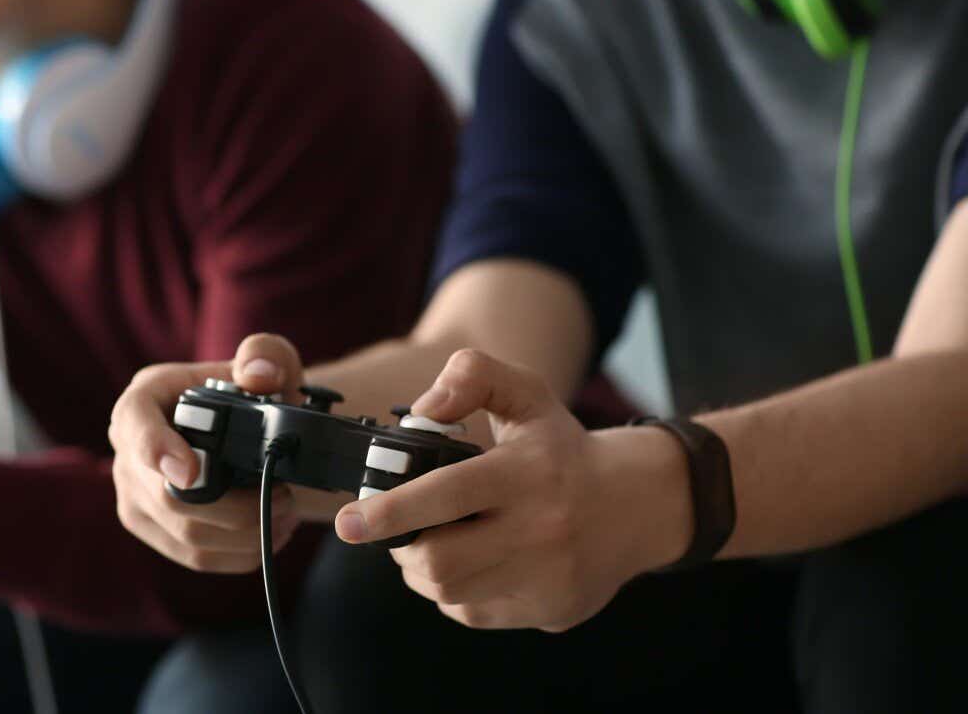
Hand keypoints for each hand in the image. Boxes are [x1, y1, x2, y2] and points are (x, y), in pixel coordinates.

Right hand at [107, 334, 311, 572]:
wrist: (247, 433)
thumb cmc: (251, 392)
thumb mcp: (267, 361)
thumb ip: (266, 354)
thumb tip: (258, 376)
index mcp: (145, 399)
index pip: (134, 423)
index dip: (155, 448)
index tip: (189, 471)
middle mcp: (127, 450)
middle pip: (167, 496)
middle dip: (234, 507)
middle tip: (285, 497)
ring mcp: (134, 496)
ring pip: (185, 535)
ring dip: (245, 535)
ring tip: (286, 514)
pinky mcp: (153, 530)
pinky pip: (194, 557)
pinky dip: (239, 554)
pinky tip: (270, 534)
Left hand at [332, 349, 689, 631]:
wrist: (638, 505)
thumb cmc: (563, 448)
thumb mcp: (526, 393)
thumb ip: (472, 376)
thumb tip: (422, 409)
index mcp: (528, 472)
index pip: (448, 495)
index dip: (391, 511)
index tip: (349, 521)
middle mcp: (541, 529)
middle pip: (439, 560)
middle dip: (401, 546)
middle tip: (396, 528)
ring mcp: (548, 577)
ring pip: (449, 591)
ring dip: (422, 569)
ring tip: (433, 540)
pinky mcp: (549, 610)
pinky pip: (472, 612)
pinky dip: (453, 591)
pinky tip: (469, 562)